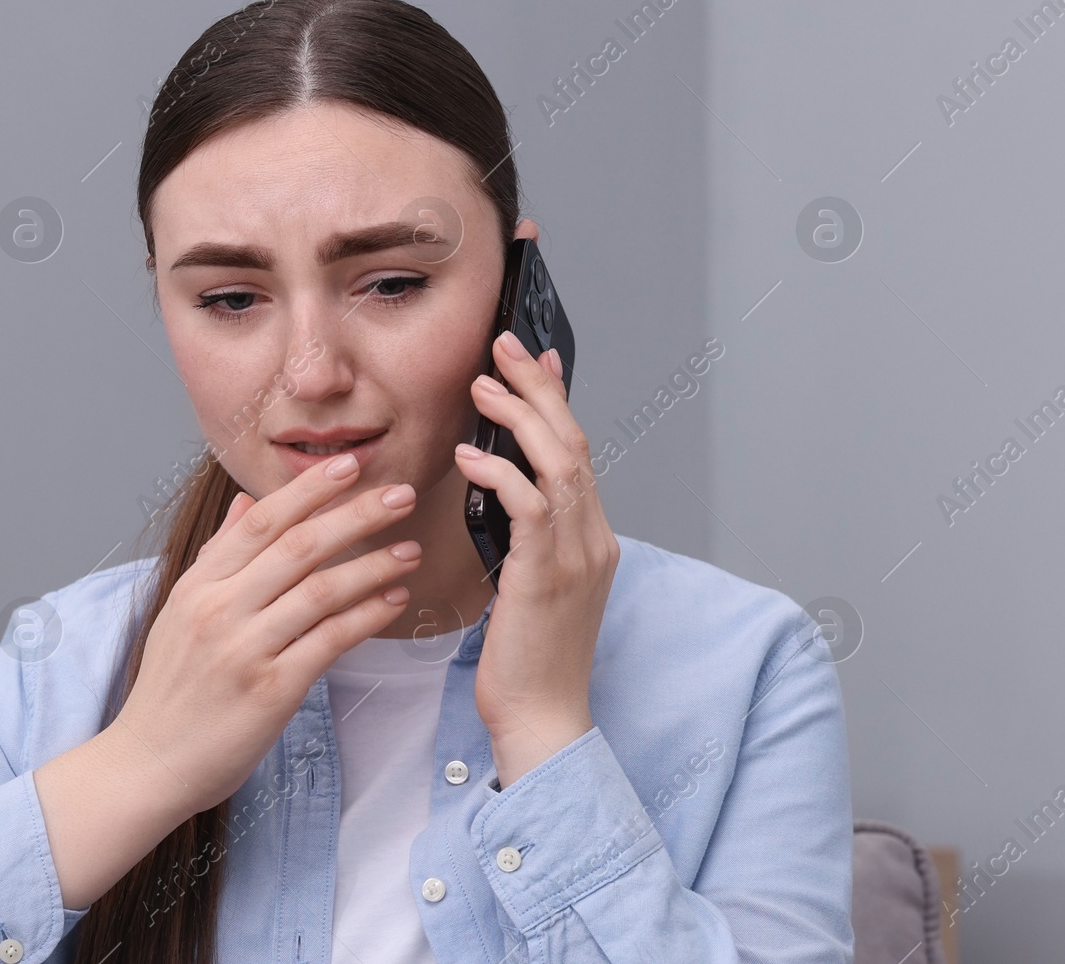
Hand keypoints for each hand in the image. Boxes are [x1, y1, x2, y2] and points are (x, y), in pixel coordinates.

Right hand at [113, 455, 423, 815]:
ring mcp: (245, 649)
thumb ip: (219, 555)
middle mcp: (220, 609)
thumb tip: (246, 502)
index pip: (261, 521)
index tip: (350, 466)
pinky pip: (331, 640)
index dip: (309, 489)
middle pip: (298, 546)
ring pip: (321, 590)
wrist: (147, 763)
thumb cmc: (172, 689)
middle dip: (356, 514)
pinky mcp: (272, 689)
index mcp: (199, 586)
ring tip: (410, 550)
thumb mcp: (182, 611)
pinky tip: (394, 600)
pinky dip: (368, 616)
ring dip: (373, 565)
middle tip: (401, 494)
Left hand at [454, 330, 619, 786]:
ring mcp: (577, 556)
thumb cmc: (530, 662)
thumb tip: (503, 495)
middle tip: (504, 346)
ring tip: (480, 386)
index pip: (578, 452)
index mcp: (593, 540)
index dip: (557, 401)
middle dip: (538, 388)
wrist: (544, 719)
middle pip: (573, 442)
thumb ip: (528, 540)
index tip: (535, 361)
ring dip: (517, 417)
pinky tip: (469, 457)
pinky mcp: (546, 575)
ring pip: (557, 463)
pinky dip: (500, 473)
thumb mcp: (533, 588)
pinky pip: (528, 506)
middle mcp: (594, 539)